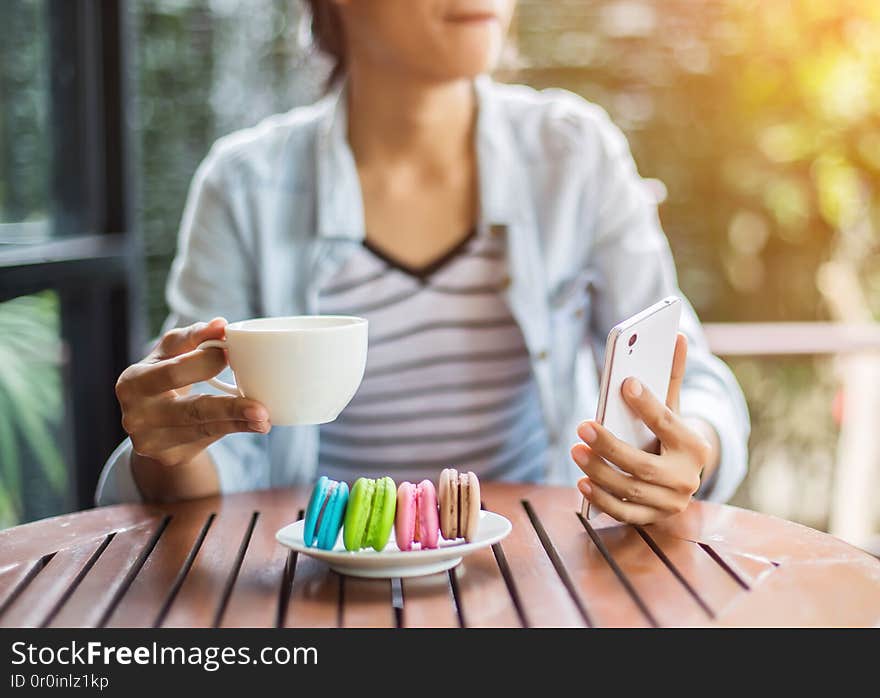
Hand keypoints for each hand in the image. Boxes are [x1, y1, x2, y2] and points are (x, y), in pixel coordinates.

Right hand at [116, 318, 270, 468]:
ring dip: (238, 423)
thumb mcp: (171, 353)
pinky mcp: (169, 456)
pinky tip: (254, 426)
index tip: (232, 352)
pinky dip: (233, 430)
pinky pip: (207, 440)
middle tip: (260, 406)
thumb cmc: (165, 376)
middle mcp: (137, 414)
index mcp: (133, 381)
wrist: (151, 422)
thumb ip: (193, 337)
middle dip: (228, 408)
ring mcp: (151, 440)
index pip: (173, 370)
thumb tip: (220, 324)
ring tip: (264, 419)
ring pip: (203, 428)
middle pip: (190, 409)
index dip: (205, 361)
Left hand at [570, 333, 714, 524]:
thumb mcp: (673, 406)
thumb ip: (671, 375)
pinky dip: (601, 499)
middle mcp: (686, 478)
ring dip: (599, 471)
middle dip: (609, 445)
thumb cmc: (669, 434)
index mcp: (693, 446)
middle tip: (582, 426)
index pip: (667, 422)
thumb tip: (675, 335)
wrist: (684, 476)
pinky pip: (623, 512)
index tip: (624, 384)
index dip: (646, 403)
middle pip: (642, 464)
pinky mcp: (652, 518)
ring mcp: (669, 502)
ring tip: (575, 450)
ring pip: (629, 488)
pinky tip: (581, 482)